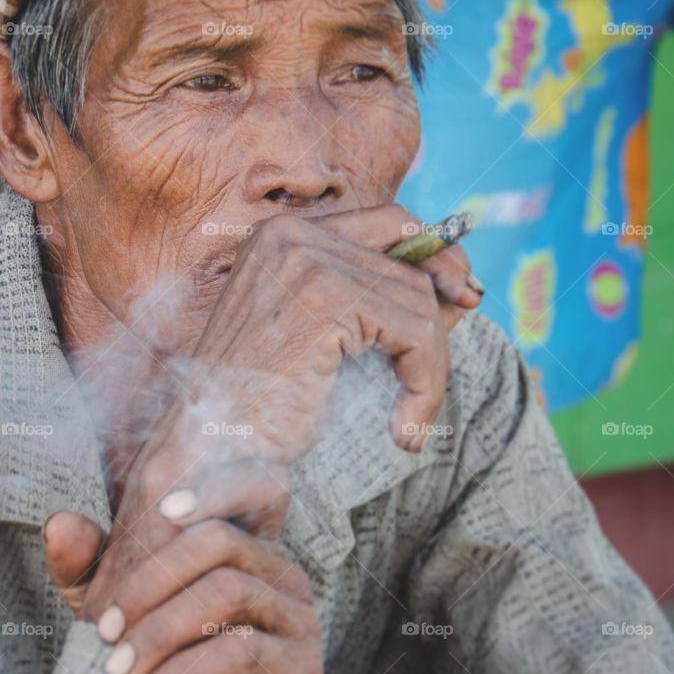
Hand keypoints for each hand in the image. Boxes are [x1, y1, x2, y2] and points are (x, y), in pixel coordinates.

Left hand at [46, 500, 324, 673]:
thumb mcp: (125, 627)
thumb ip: (93, 576)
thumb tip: (58, 522)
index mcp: (246, 555)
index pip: (210, 510)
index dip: (166, 518)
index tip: (111, 566)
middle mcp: (281, 576)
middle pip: (218, 541)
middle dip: (150, 582)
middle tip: (103, 632)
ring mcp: (298, 621)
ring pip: (229, 592)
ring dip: (162, 630)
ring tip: (118, 671)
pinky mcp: (302, 671)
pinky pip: (243, 653)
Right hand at [159, 204, 480, 463]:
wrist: (211, 452)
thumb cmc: (260, 409)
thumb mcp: (327, 343)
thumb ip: (383, 306)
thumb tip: (462, 290)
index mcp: (282, 236)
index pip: (387, 220)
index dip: (434, 254)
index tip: (463, 294)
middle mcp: (291, 235)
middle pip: (408, 254)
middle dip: (442, 306)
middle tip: (447, 360)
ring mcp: (305, 261)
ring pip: (418, 298)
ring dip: (429, 367)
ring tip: (409, 419)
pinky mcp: (325, 298)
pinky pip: (415, 331)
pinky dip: (424, 384)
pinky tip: (405, 428)